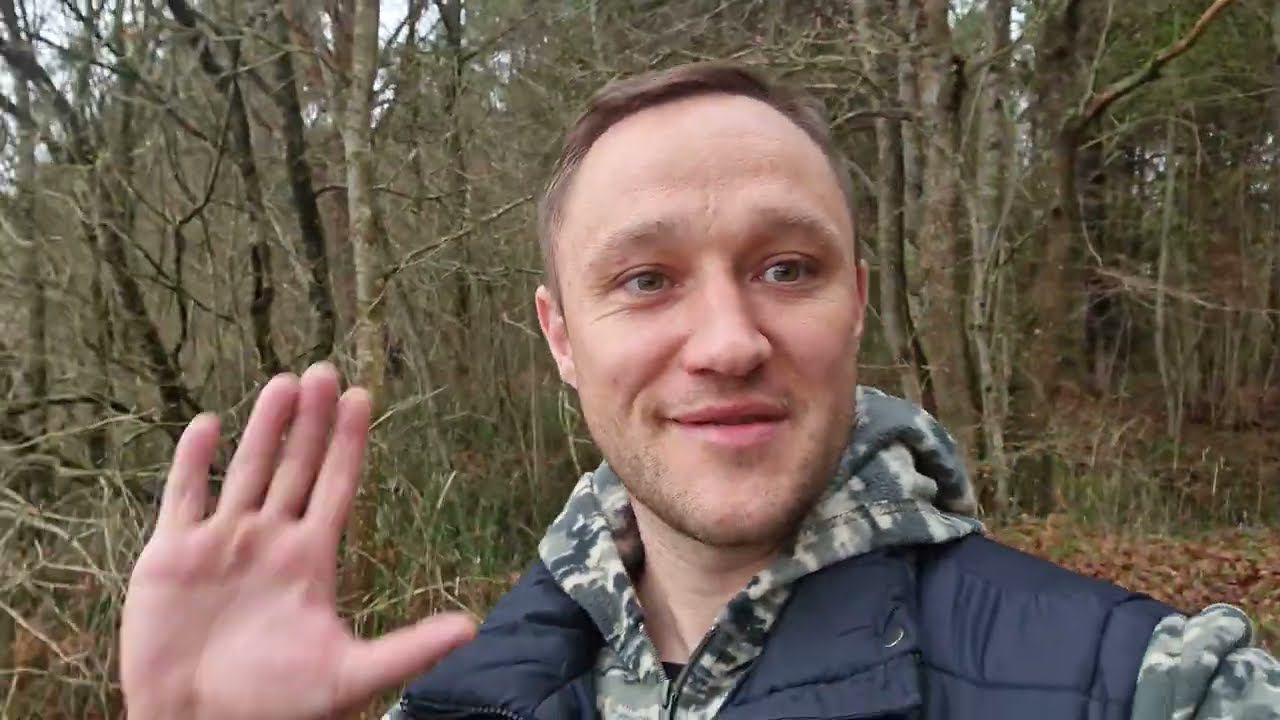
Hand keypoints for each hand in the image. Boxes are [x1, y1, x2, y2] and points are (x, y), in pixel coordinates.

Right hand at [120, 363, 476, 719]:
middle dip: (310, 420)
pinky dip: (192, 461)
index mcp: (310, 559)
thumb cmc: (276, 707)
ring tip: (282, 383)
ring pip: (246, 470)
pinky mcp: (171, 555)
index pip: (336, 485)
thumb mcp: (349, 675)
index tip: (363, 397)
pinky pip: (183, 496)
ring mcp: (221, 543)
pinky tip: (207, 423)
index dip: (349, 443)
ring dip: (263, 428)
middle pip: (296, 466)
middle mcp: (269, 540)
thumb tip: (471, 629)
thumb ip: (408, 648)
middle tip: (325, 370)